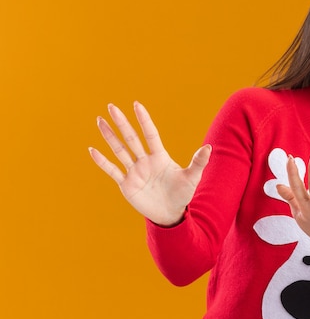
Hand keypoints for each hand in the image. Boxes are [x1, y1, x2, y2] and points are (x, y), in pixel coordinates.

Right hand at [89, 102, 210, 226]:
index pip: (150, 134)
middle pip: (131, 138)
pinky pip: (112, 170)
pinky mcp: (126, 184)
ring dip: (109, 136)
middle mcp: (145, 161)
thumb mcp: (192, 177)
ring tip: (100, 121)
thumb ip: (198, 162)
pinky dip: (102, 161)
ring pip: (119, 150)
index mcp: (160, 156)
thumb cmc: (183, 194)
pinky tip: (92, 149)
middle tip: (112, 106)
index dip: (144, 120)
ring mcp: (134, 171)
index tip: (137, 104)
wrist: (171, 214)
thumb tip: (208, 147)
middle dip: (122, 123)